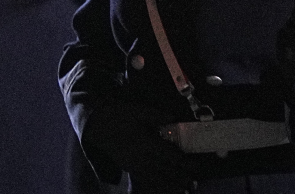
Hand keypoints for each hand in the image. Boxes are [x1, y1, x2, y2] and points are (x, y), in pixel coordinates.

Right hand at [80, 98, 194, 190]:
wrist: (97, 125)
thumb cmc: (118, 115)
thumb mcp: (137, 110)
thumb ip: (156, 115)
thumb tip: (173, 118)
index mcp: (146, 142)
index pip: (169, 156)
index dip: (184, 162)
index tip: (197, 165)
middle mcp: (142, 157)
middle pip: (166, 170)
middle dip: (182, 177)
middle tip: (196, 181)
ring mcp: (135, 165)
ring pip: (157, 179)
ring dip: (172, 185)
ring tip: (185, 190)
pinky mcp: (129, 168)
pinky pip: (146, 181)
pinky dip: (157, 187)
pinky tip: (165, 190)